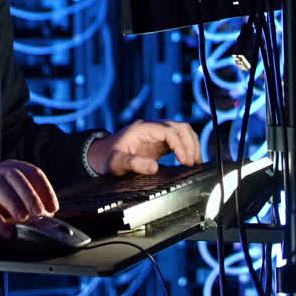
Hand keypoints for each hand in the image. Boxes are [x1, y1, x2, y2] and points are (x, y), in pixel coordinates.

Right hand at [0, 160, 58, 238]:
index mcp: (10, 169)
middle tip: (40, 212)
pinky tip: (8, 232)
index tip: (52, 206)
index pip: (32, 172)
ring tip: (24, 218)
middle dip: (31, 195)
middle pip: (15, 176)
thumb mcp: (12, 198)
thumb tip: (48, 215)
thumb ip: (29, 204)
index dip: (45, 189)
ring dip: (15, 202)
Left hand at [87, 120, 202, 175]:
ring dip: (191, 144)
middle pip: (180, 127)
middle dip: (190, 144)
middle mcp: (152, 128)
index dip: (180, 144)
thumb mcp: (116, 163)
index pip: (168, 131)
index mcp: (142, 128)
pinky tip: (189, 160)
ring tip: (195, 162)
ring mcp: (156, 133)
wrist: (101, 155)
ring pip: (182, 131)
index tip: (185, 160)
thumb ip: (134, 164)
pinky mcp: (159, 142)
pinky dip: (187, 148)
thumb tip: (154, 167)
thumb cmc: (107, 157)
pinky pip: (178, 140)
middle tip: (192, 162)